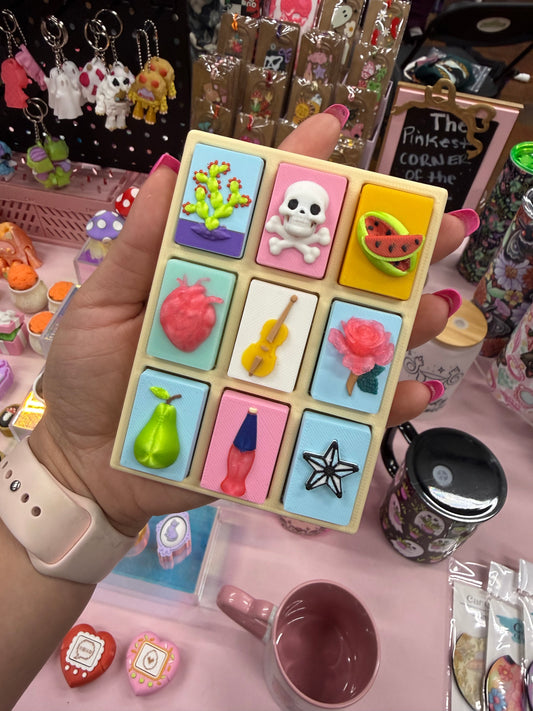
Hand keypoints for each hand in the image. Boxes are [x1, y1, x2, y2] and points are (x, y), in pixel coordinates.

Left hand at [29, 113, 469, 536]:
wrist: (88, 465)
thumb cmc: (91, 378)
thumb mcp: (106, 304)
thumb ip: (139, 246)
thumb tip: (178, 171)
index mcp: (218, 280)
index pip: (264, 217)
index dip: (297, 170)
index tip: (334, 128)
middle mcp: (256, 319)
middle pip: (327, 278)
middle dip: (384, 249)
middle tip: (437, 226)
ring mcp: (273, 372)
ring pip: (347, 341)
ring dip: (400, 323)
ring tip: (440, 303)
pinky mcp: (279, 421)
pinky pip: (336, 414)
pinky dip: (376, 408)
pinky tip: (411, 391)